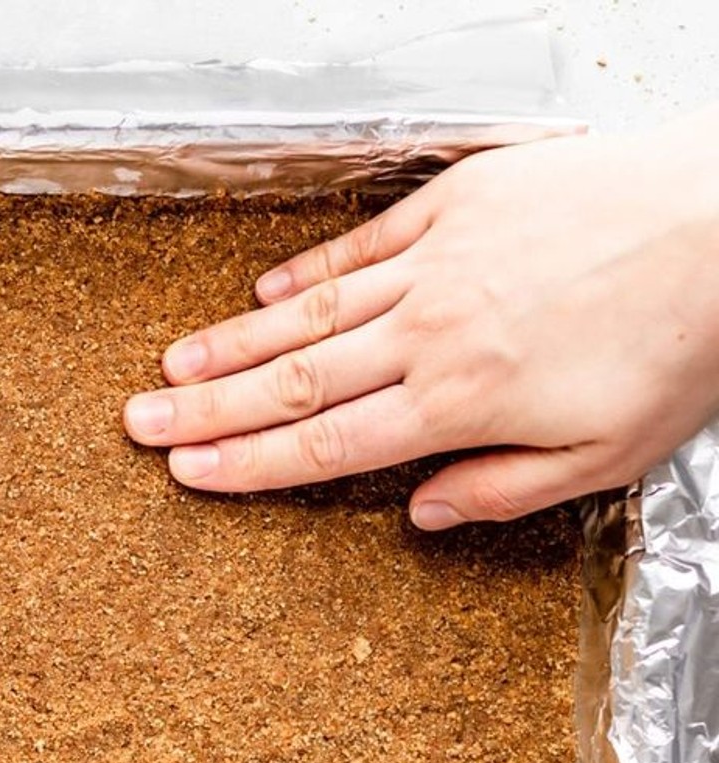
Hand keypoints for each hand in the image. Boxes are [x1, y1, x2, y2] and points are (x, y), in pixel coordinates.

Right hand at [123, 107, 718, 527]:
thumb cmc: (684, 342)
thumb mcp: (608, 454)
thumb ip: (505, 488)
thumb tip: (423, 515)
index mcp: (460, 401)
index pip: (326, 443)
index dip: (247, 464)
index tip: (188, 473)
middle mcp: (429, 331)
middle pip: (294, 380)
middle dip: (208, 408)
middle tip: (140, 420)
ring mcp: (437, 261)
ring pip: (311, 311)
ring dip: (235, 343)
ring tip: (174, 363)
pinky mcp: (457, 204)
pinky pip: (363, 242)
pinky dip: (308, 268)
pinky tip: (263, 291)